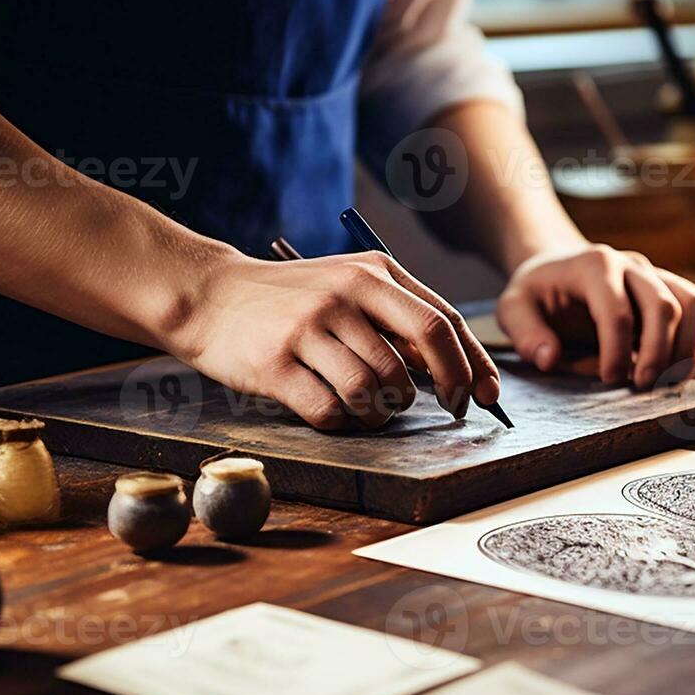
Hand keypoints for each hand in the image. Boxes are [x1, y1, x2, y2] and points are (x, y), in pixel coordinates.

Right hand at [173, 251, 499, 428]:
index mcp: (373, 272)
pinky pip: (330, 410)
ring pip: (378, 387)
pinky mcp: (276, 364)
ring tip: (372, 406)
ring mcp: (309, 328)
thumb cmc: (291, 300)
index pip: (443, 320)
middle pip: (423, 351)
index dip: (473, 364)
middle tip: (449, 410)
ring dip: (385, 410)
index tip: (487, 396)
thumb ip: (399, 316)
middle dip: (448, 389)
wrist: (207, 295)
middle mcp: (345, 294)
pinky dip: (342, 422)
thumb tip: (456, 366)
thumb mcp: (349, 286)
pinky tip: (335, 412)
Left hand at [495, 245, 694, 387]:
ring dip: (689, 348)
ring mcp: (656, 273)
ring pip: (694, 303)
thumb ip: (525, 334)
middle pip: (664, 306)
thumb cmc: (538, 293)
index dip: (617, 351)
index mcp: (593, 264)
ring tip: (669, 381)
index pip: (617, 310)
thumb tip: (550, 360)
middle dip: (658, 354)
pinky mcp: (672, 285)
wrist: (558, 267)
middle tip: (642, 386)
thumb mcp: (513, 308)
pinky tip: (683, 366)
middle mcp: (631, 264)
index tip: (608, 379)